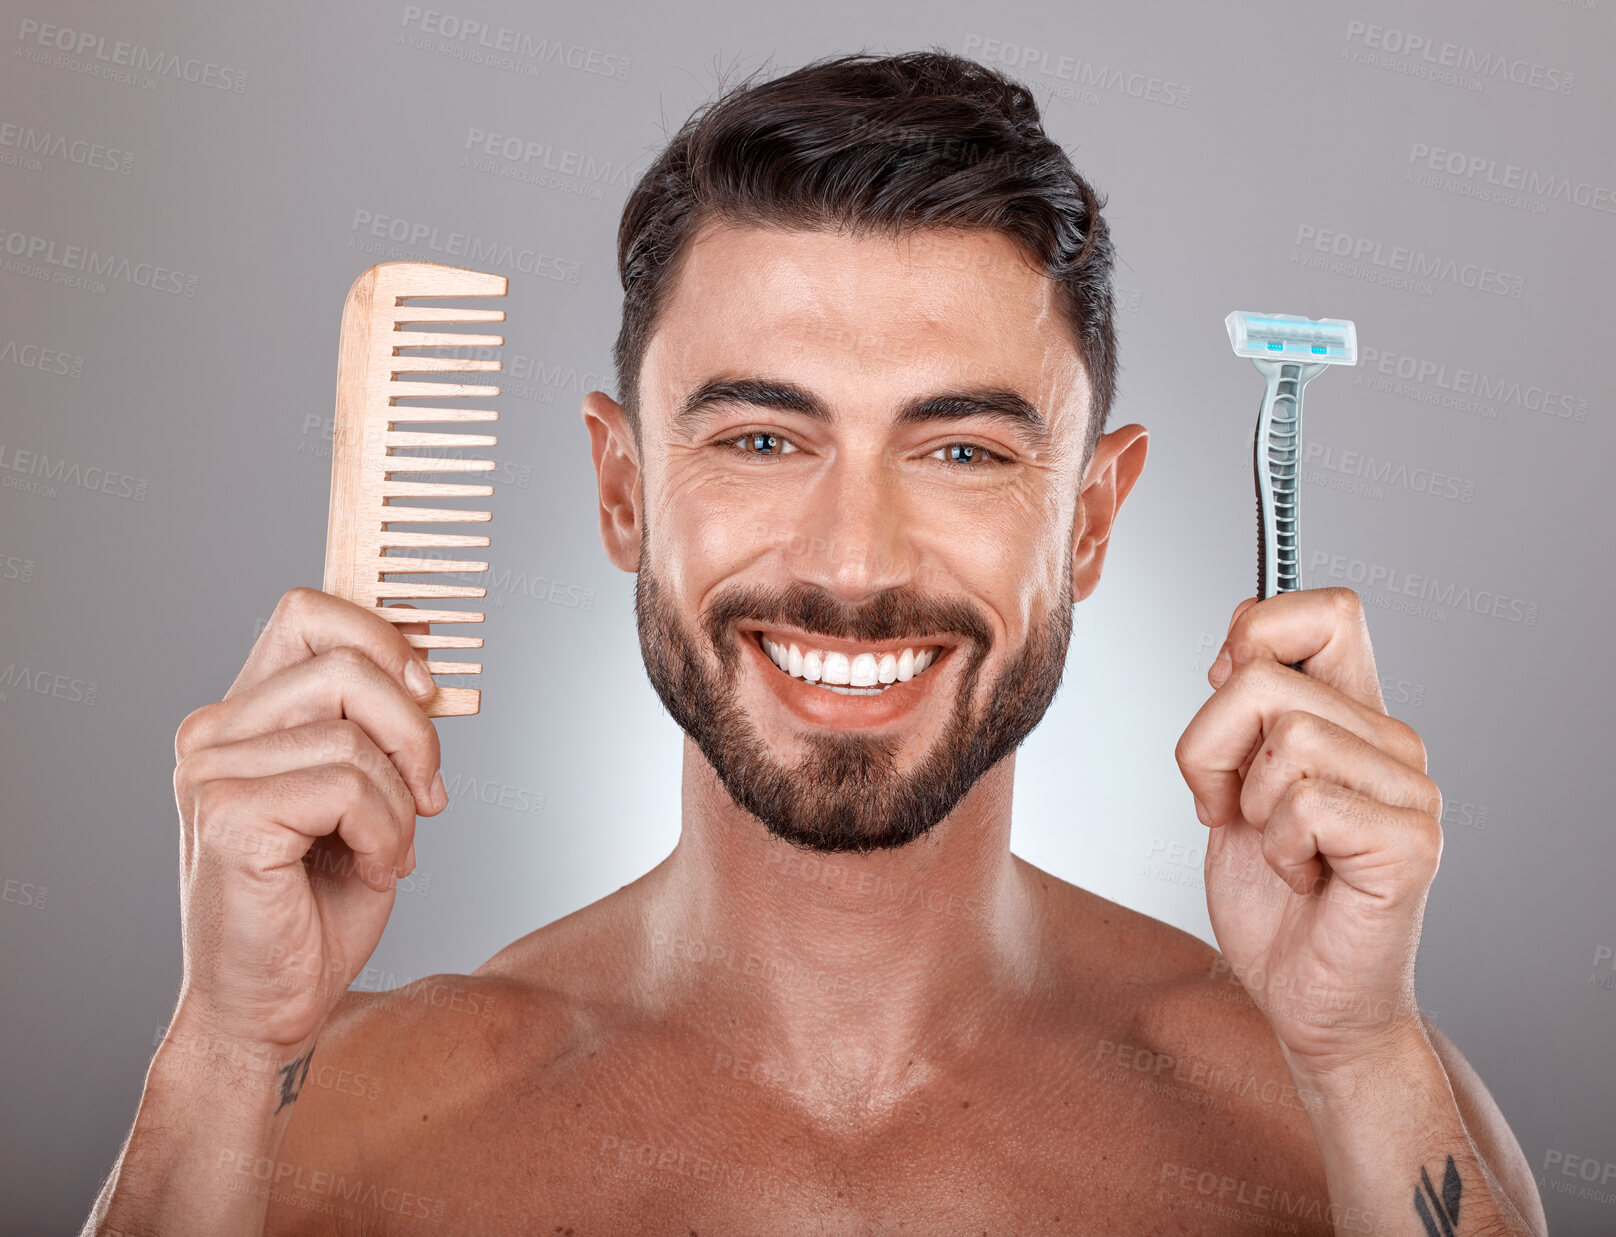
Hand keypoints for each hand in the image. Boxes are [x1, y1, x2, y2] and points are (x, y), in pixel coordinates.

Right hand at [168, 588, 446, 1051]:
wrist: (269, 1009)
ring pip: (356, 736)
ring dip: (401, 800)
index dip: (382, 635)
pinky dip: (385, 833)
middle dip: (415, 727)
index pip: (308, 613)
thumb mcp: (364, 794)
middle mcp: (213, 734)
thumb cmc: (317, 906)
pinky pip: (349, 788)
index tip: (428, 687)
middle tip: (430, 793)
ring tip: (388, 847)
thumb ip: (376, 727)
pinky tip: (371, 869)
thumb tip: (426, 665)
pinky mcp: (228, 816)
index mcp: (241, 717)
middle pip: (345, 662)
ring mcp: (211, 772)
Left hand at [1174, 588, 1443, 1077]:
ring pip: (1283, 735)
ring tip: (1279, 848)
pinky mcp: (1408, 841)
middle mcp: (1392, 741)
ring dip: (1248, 805)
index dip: (1257, 633)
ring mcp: (1409, 790)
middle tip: (1232, 809)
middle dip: (1208, 748)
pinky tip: (1304, 877)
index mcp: (1353, 715)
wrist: (1306, 998)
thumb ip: (1241, 712)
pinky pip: (1305, 802)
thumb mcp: (1232, 785)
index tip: (1225, 700)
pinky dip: (1278, 847)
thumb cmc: (1272, 898)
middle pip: (1260, 676)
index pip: (1327, 610)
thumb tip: (1235, 642)